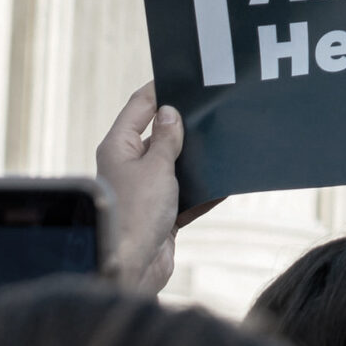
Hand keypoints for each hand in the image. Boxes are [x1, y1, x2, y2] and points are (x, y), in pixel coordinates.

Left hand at [96, 83, 208, 293]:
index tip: (185, 77)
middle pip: (159, 134)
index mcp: (119, 147)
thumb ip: (166, 138)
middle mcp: (129, 165)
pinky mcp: (161, 212)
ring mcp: (146, 189)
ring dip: (196, 158)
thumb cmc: (137, 213)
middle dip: (184, 124)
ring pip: (175, 164)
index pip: (140, 106)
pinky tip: (226, 181)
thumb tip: (169, 112)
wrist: (132, 268)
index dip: (161, 90)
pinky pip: (186, 193)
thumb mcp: (156, 166)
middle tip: (212, 109)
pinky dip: (204, 188)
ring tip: (223, 142)